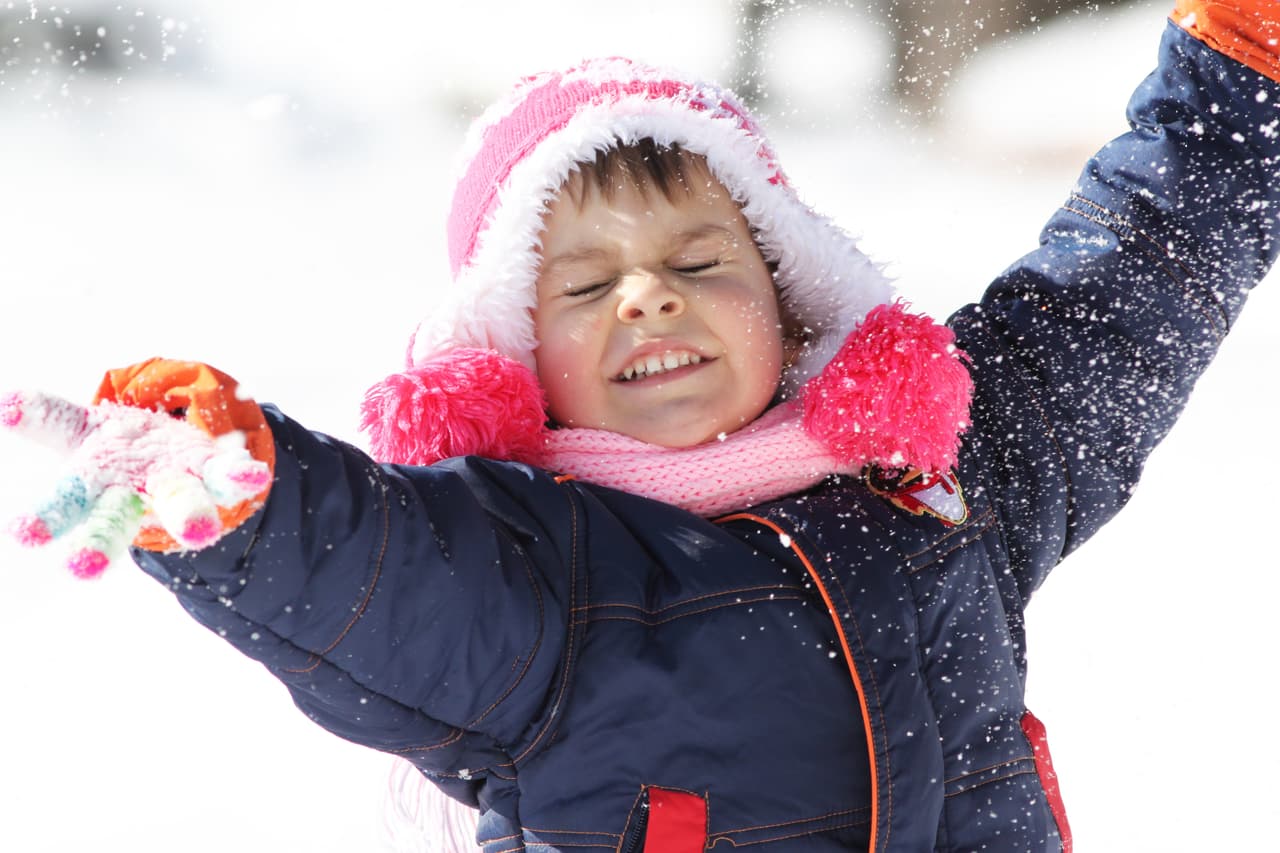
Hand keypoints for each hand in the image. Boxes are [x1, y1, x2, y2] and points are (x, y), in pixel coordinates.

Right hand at [1, 363, 272, 577]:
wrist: (175, 456)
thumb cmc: (120, 450)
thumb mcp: (79, 430)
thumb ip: (45, 417)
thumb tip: (6, 404)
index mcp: (95, 482)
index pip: (69, 501)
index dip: (49, 517)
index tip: (25, 536)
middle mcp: (134, 494)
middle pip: (115, 520)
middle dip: (101, 544)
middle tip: (82, 571)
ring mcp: (178, 485)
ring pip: (179, 505)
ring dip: (189, 518)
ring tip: (199, 534)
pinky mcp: (216, 473)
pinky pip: (229, 474)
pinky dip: (240, 475)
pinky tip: (253, 477)